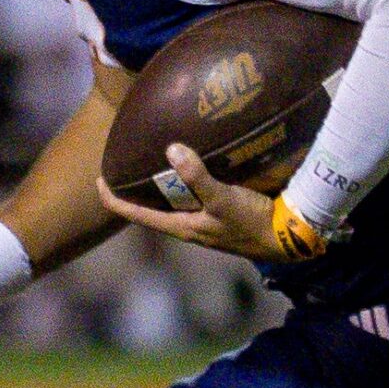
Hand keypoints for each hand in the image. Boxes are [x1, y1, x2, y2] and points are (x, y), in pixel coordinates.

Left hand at [98, 144, 322, 262]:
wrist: (292, 237)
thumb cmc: (253, 224)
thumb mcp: (223, 200)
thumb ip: (198, 177)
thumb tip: (171, 150)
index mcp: (182, 228)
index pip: (136, 215)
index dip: (113, 199)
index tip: (97, 179)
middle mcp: (190, 226)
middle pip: (153, 207)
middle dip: (137, 188)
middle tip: (125, 161)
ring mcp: (208, 221)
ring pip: (176, 200)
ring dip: (164, 182)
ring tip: (154, 156)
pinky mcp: (225, 213)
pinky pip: (198, 194)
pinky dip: (190, 178)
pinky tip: (197, 159)